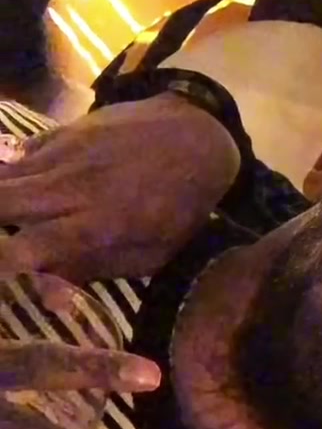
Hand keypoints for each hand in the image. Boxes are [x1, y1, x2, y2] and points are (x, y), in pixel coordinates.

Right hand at [0, 98, 241, 284]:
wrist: (196, 138)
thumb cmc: (178, 210)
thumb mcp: (149, 255)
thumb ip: (92, 270)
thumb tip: (47, 295)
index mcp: (96, 225)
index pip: (30, 247)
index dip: (3, 262)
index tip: (0, 273)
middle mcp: (70, 188)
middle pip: (3, 200)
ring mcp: (62, 156)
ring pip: (4, 174)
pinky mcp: (62, 133)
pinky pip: (19, 152)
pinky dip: (6, 169)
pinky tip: (7, 180)